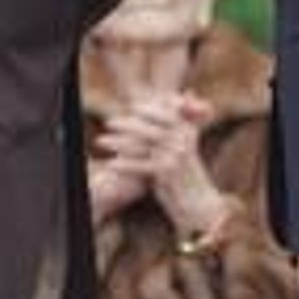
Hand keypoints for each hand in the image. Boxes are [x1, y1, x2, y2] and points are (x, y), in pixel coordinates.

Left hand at [95, 92, 220, 235]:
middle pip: (149, 128)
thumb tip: (182, 96)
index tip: (133, 108)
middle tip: (109, 122)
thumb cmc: (186, 174)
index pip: (165, 114)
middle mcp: (182, 141)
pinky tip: (110, 165)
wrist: (198, 202)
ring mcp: (175, 156)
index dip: (148, 110)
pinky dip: (124, 164)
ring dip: (118, 142)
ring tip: (100, 141)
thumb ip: (181, 125)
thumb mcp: (185, 147)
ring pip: (141, 144)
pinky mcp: (167, 172)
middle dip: (127, 124)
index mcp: (187, 132)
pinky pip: (140, 165)